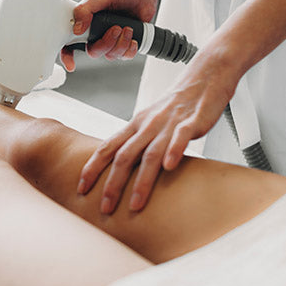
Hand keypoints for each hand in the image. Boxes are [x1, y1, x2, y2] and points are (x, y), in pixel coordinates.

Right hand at [60, 0, 159, 71]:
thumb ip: (85, 10)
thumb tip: (77, 30)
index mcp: (85, 25)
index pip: (69, 44)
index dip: (67, 56)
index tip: (71, 64)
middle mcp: (95, 35)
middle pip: (93, 52)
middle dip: (106, 43)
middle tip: (116, 28)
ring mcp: (110, 42)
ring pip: (110, 55)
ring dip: (120, 44)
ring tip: (127, 28)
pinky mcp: (124, 45)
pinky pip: (124, 56)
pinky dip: (129, 49)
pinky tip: (133, 38)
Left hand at [77, 51, 239, 213]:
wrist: (204, 78)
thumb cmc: (175, 104)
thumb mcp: (149, 122)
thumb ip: (136, 143)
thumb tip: (120, 167)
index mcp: (135, 126)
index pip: (107, 148)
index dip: (92, 168)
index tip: (81, 188)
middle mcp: (147, 126)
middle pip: (124, 156)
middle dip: (112, 184)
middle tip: (105, 208)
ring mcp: (168, 124)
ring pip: (150, 154)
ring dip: (141, 181)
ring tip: (135, 204)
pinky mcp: (191, 122)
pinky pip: (181, 137)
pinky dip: (173, 151)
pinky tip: (169, 168)